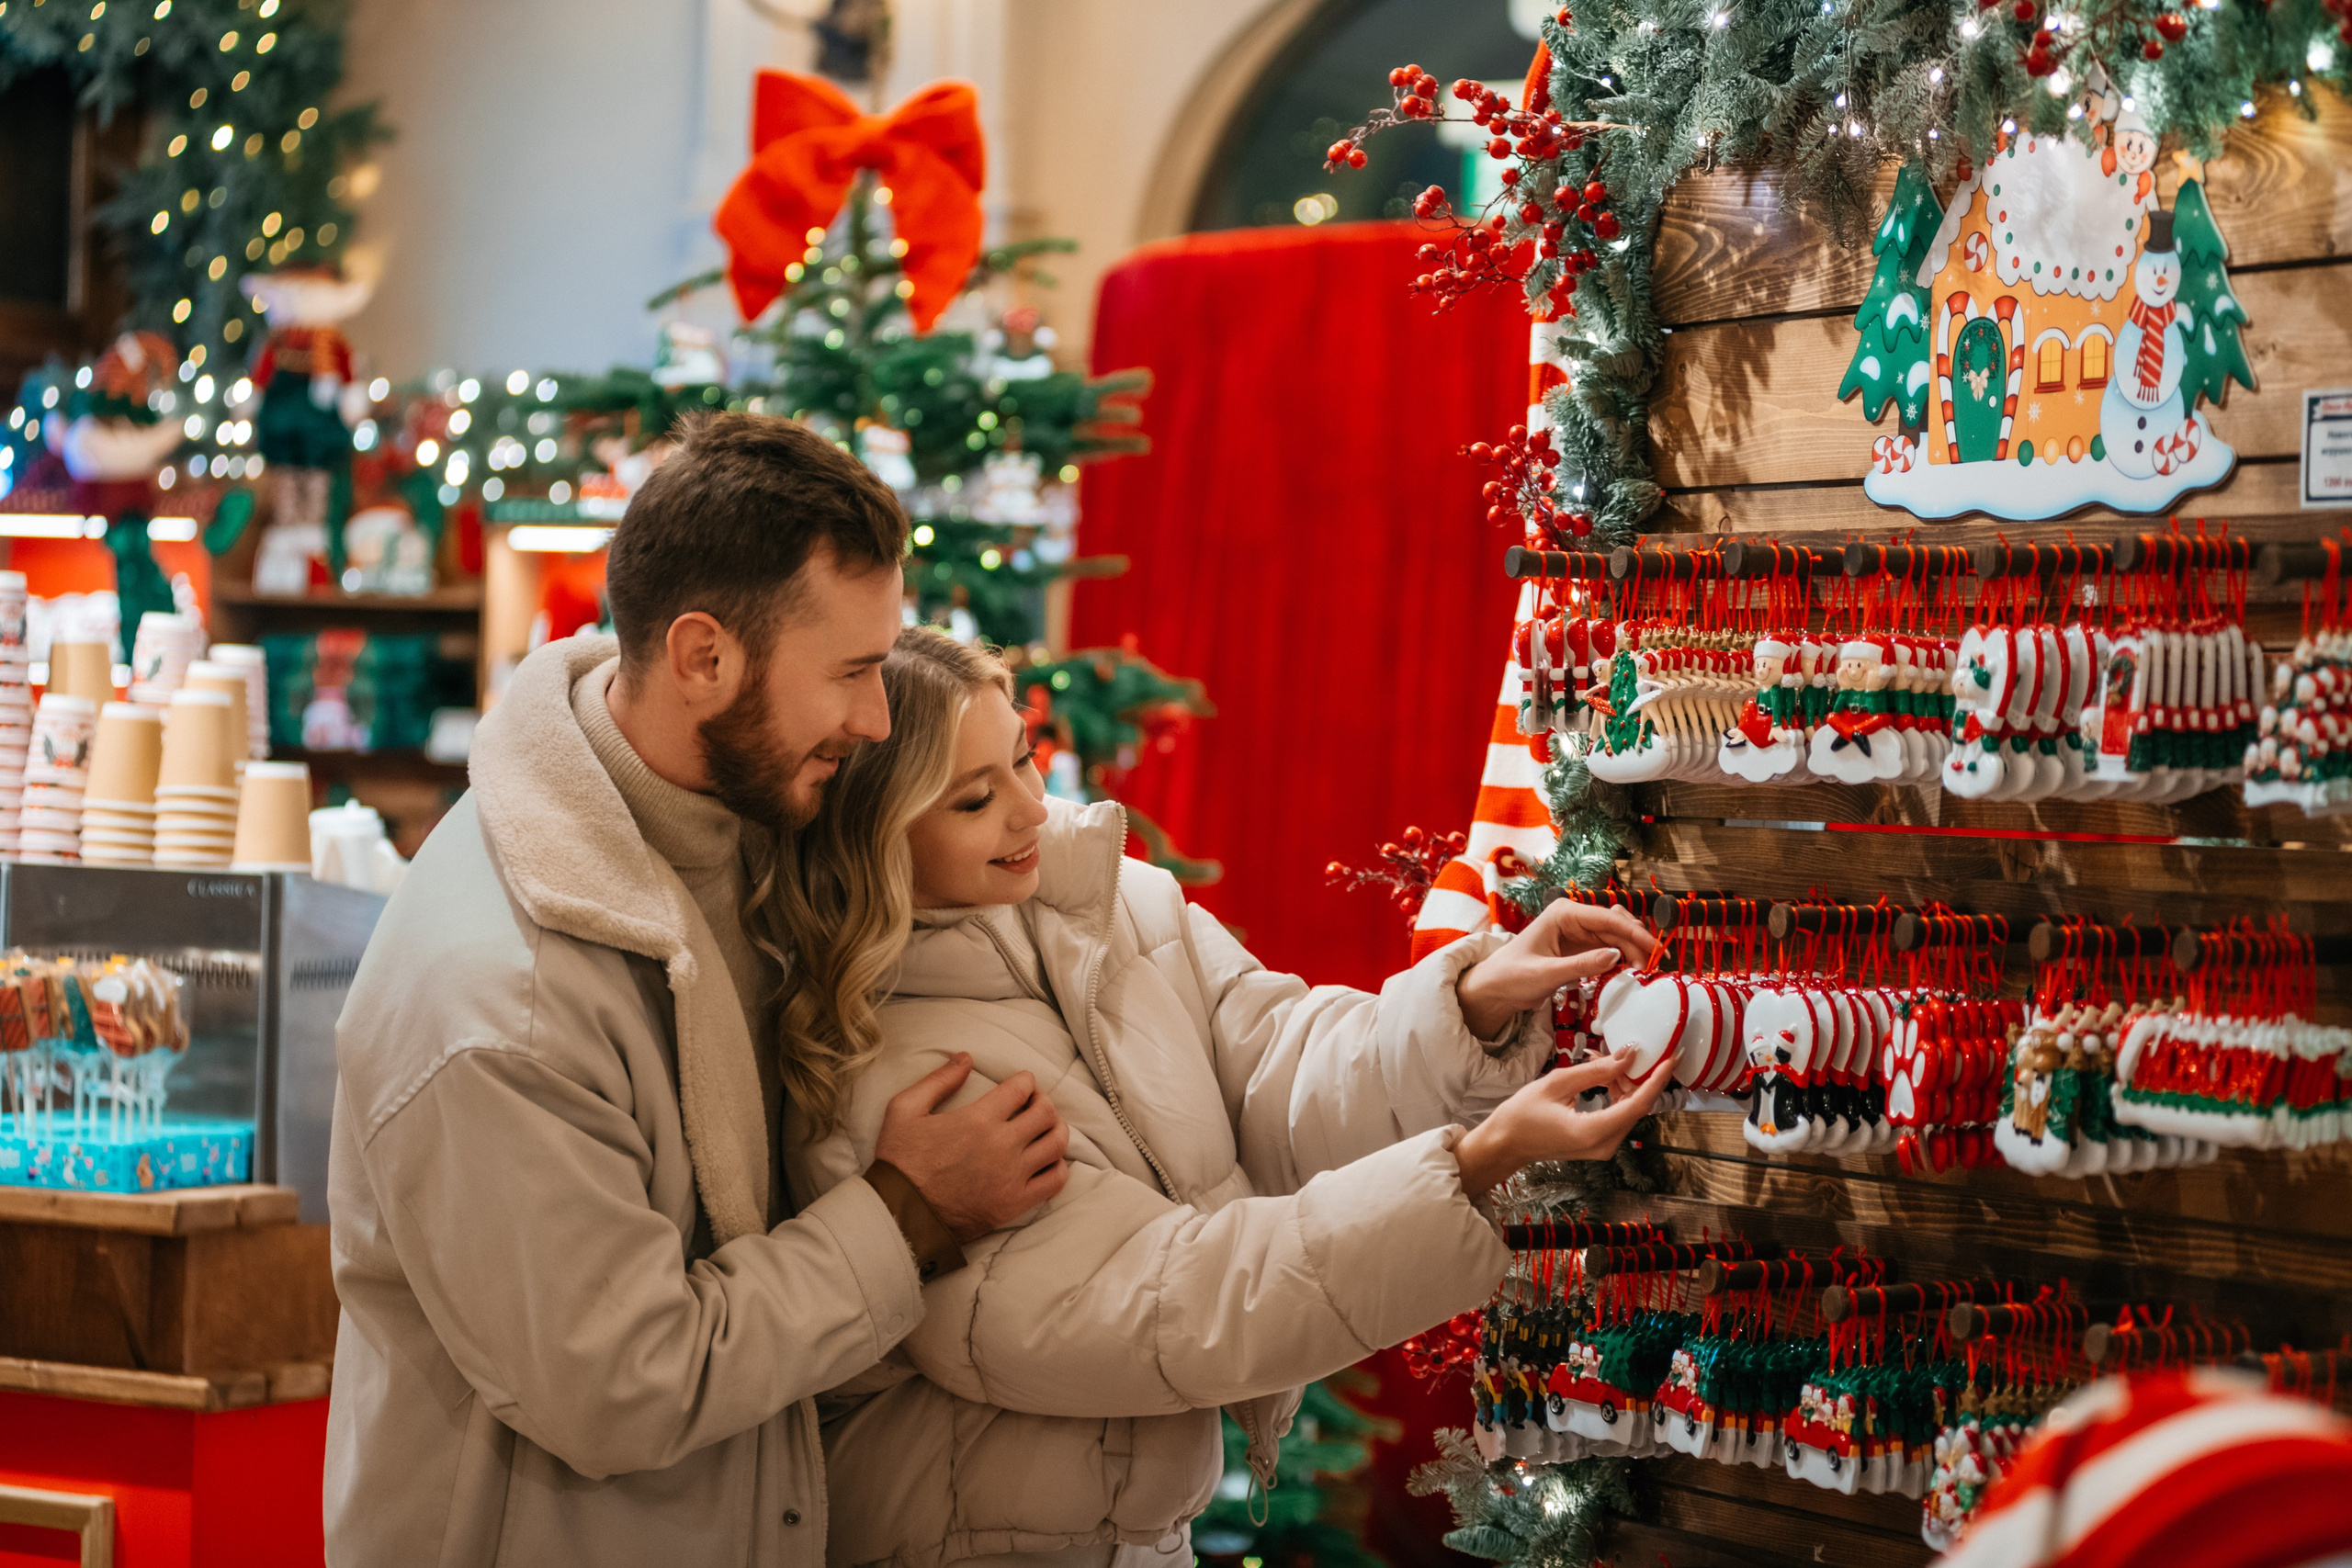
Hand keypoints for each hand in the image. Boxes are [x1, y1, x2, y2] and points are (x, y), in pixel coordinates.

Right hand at [872, 1054, 1069, 1242]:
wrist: (900, 1214)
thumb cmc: (900, 1160)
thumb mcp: (904, 1108)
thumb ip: (938, 1080)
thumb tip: (965, 1057)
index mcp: (978, 1119)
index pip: (1022, 1088)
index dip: (1025, 1081)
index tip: (1020, 1085)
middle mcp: (1002, 1146)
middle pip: (1046, 1113)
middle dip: (1043, 1102)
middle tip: (1034, 1104)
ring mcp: (1012, 1176)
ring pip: (1057, 1144)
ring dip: (1056, 1130)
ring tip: (1044, 1130)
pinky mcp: (1015, 1203)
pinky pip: (1055, 1181)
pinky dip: (1058, 1167)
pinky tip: (1046, 1162)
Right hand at [1453, 1047, 1673, 1197]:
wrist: (1505, 1145)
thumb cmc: (1522, 1115)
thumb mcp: (1556, 1084)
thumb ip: (1595, 1071)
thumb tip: (1628, 1055)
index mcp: (1593, 1131)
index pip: (1638, 1103)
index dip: (1658, 1078)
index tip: (1672, 1056)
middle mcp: (1605, 1144)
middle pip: (1638, 1106)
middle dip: (1639, 1075)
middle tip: (1636, 1048)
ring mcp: (1603, 1147)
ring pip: (1629, 1110)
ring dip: (1625, 1082)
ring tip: (1606, 1059)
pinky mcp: (1599, 1143)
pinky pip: (1618, 1115)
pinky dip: (1616, 1093)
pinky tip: (1603, 1075)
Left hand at [1455, 897, 1654, 1039]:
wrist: (1495, 988)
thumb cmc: (1512, 976)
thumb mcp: (1546, 974)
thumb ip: (1581, 965)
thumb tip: (1616, 956)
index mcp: (1564, 913)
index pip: (1608, 918)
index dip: (1634, 933)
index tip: (1655, 950)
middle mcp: (1574, 917)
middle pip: (1617, 925)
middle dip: (1637, 943)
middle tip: (1652, 968)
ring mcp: (1578, 932)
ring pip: (1617, 937)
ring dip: (1632, 952)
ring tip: (1644, 972)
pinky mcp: (1580, 948)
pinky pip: (1609, 949)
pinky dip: (1623, 959)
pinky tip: (1631, 972)